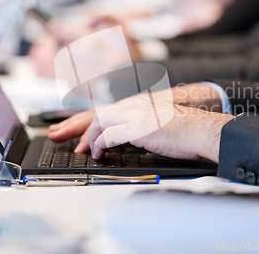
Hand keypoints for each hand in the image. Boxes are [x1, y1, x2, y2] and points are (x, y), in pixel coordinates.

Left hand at [48, 83, 228, 156]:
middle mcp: (134, 105)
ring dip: (88, 139)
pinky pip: (108, 136)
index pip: (104, 109)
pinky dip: (99, 146)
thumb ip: (140, 126)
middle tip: (57, 133)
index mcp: (138, 104)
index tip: (68, 127)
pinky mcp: (138, 127)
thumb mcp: (158, 124)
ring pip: (98, 122)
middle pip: (95, 112)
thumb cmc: (185, 132)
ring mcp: (136, 114)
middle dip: (73, 124)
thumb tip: (125, 139)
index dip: (84, 119)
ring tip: (85, 152)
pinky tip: (100, 155)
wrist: (201, 130)